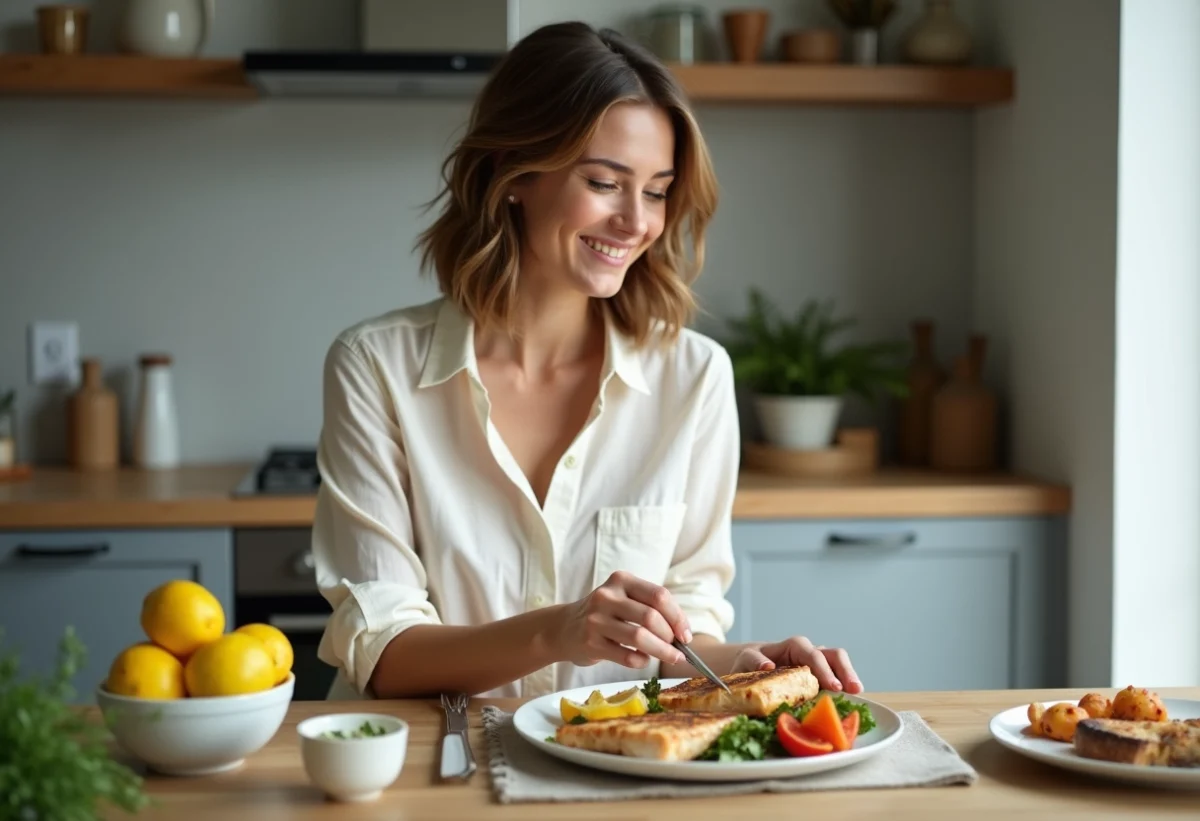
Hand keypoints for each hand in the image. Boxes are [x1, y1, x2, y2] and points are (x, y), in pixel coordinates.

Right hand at [554, 571, 691, 669]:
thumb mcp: (624, 599)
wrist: (564, 628)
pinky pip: (626, 656)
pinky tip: (643, 660)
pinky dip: (641, 661)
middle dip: (670, 637)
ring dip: (661, 651)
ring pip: (640, 637)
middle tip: (678, 650)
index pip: (659, 596)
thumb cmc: (604, 614)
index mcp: (621, 580)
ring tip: (671, 657)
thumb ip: (651, 608)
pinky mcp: (590, 643)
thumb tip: (683, 634)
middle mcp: (607, 596)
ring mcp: (596, 619)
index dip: (678, 617)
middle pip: (651, 617)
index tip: (686, 635)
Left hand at [732, 637, 862, 693]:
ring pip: (840, 664)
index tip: (833, 687)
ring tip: (857, 693)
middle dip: (845, 671)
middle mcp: (809, 653)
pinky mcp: (821, 678)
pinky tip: (850, 701)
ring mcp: (818, 665)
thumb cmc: (750, 662)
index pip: (812, 654)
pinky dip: (844, 687)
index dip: (823, 670)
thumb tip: (768, 666)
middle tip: (852, 689)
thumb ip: (754, 660)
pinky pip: (837, 678)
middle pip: (833, 655)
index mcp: (793, 647)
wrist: (752, 667)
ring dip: (849, 677)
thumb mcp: (746, 659)